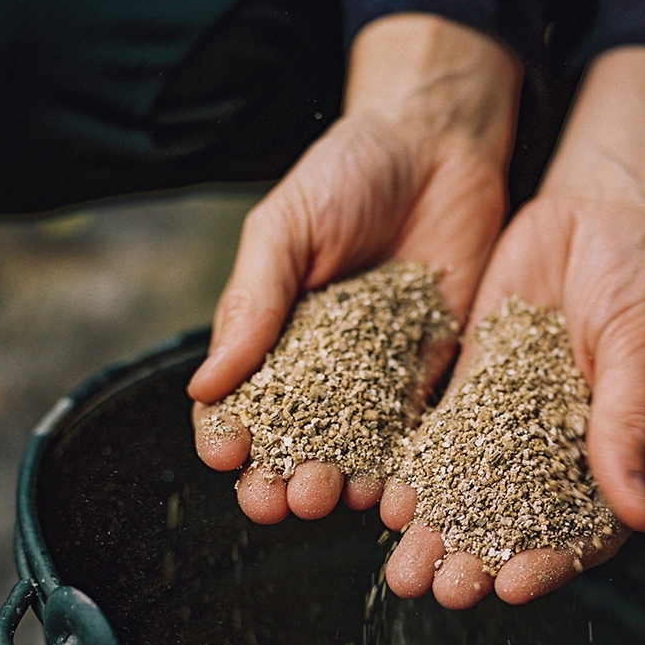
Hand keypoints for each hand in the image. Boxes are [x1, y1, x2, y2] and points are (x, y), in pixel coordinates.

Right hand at [188, 15, 522, 521]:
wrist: (439, 147)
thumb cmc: (347, 174)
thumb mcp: (284, 229)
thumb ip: (251, 304)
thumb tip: (204, 386)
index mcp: (271, 338)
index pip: (239, 404)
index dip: (227, 437)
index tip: (227, 456)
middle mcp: (322, 369)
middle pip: (295, 443)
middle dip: (285, 476)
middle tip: (287, 497)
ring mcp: (379, 377)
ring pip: (355, 449)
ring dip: (341, 481)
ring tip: (335, 496)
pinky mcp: (433, 374)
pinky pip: (418, 430)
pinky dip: (406, 465)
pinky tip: (395, 489)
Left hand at [382, 47, 644, 607]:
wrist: (596, 207)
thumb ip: (632, 423)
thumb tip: (637, 515)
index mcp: (623, 449)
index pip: (588, 526)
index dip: (552, 560)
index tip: (510, 587)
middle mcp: (567, 446)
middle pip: (522, 519)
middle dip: (479, 556)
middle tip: (438, 589)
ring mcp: (518, 419)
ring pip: (476, 488)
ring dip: (442, 527)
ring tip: (402, 561)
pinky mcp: (479, 388)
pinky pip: (447, 438)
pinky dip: (422, 470)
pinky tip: (391, 497)